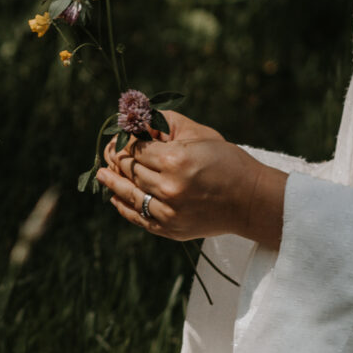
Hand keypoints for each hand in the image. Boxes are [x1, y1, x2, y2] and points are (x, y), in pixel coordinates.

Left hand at [96, 110, 284, 249]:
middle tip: (108, 152)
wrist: (251, 200)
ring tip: (101, 173)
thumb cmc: (228, 162)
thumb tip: (137, 123)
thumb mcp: (200, 135)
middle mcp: (169, 188)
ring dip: (113, 183)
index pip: (137, 149)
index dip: (128, 142)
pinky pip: (138, 217)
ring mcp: (168, 212)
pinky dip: (124, 206)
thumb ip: (167, 127)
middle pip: (131, 171)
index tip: (123, 138)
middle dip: (118, 160)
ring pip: (130, 194)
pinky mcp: (171, 229)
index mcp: (176, 160)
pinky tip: (115, 197)